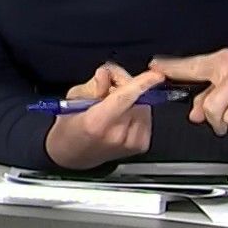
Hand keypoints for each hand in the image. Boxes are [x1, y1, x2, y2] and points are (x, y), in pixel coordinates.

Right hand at [43, 63, 166, 170]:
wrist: (74, 154)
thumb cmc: (71, 126)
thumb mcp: (74, 98)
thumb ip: (94, 84)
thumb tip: (108, 73)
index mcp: (97, 122)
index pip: (124, 98)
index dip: (142, 84)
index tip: (156, 75)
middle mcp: (117, 134)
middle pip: (137, 99)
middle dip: (128, 86)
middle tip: (110, 88)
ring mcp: (131, 142)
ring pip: (144, 106)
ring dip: (133, 100)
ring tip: (113, 107)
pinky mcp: (140, 145)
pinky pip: (146, 117)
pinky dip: (136, 112)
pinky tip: (122, 117)